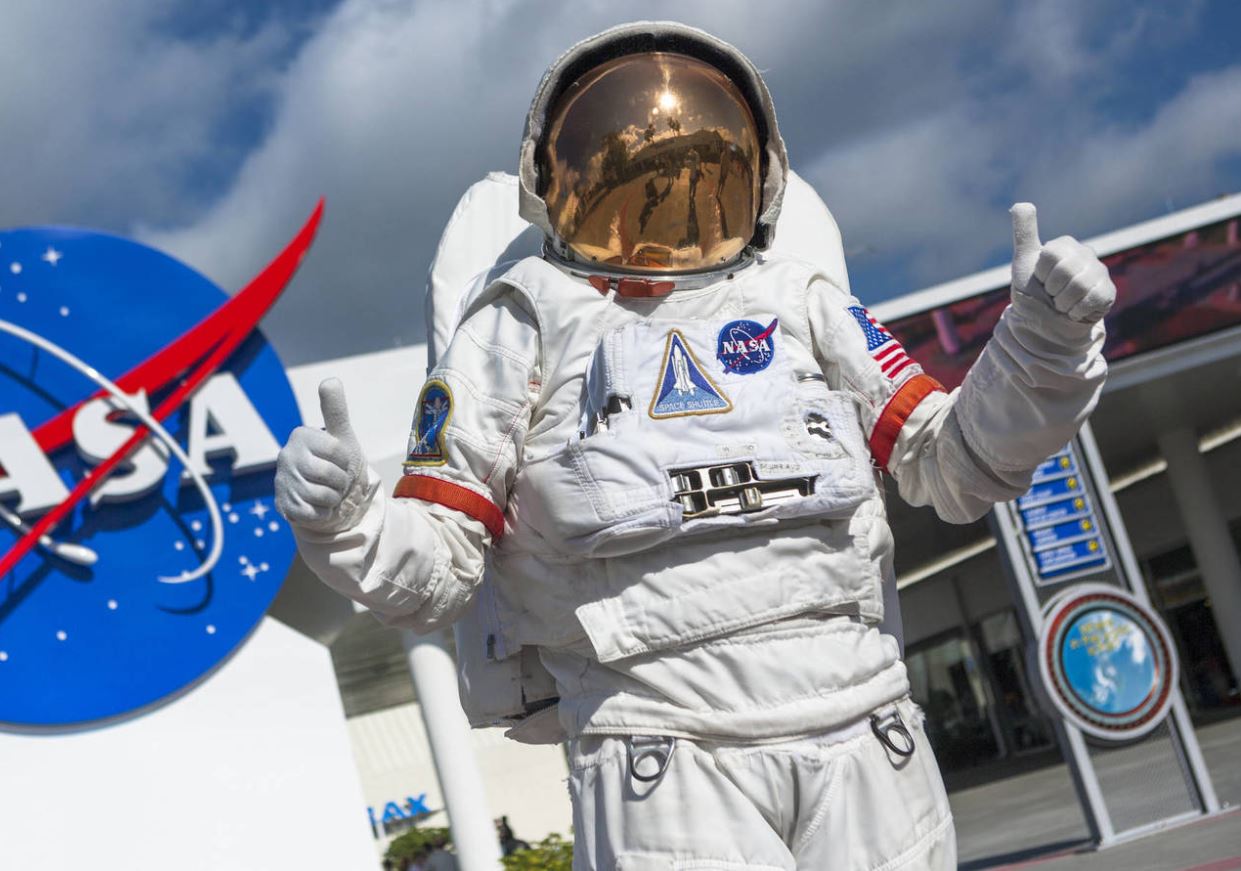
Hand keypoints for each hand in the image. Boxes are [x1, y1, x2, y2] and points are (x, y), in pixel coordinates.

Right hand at [275, 378, 365, 530]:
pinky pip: (314, 513)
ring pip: (322, 496)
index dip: (346, 460)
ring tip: (329, 493)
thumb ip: (335, 410)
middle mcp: (286, 456)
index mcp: (301, 436)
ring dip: (334, 498)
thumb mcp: (342, 436)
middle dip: (341, 482)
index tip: (341, 461)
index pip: (337, 451)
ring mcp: (282, 482)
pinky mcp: (283, 506)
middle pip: (329, 475)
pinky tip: (319, 505)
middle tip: (336, 480)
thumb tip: (330, 380)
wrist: (329, 496)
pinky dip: (324, 513)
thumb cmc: (337, 463)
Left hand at [1010, 203, 1114, 322]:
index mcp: (1065, 245)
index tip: (1042, 279)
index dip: (1042, 274)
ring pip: (1079, 285)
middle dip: (1052, 289)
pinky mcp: (1108, 292)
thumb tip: (1021, 203)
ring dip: (1063, 302)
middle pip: (1065, 270)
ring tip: (1062, 303)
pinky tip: (1074, 310)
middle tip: (1052, 293)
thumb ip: (1024, 233)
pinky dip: (1076, 310)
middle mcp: (1086, 254)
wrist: (1045, 323)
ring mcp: (1099, 273)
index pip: (1051, 255)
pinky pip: (1093, 298)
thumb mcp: (1025, 262)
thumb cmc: (1034, 291)